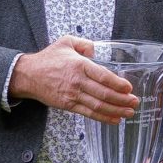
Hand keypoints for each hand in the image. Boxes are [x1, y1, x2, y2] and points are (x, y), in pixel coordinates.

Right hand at [11, 34, 134, 122]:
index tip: (129, 88)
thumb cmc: (48, 58)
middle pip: (104, 94)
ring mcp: (73, 95)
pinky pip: (89, 113)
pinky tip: (115, 119)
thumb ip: (84, 43)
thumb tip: (97, 49)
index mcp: (80, 65)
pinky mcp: (68, 105)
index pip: (103, 76)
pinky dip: (103, 118)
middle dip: (123, 100)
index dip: (118, 84)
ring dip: (117, 110)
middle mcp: (78, 81)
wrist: (28, 75)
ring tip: (129, 112)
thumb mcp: (66, 42)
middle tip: (135, 102)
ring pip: (99, 106)